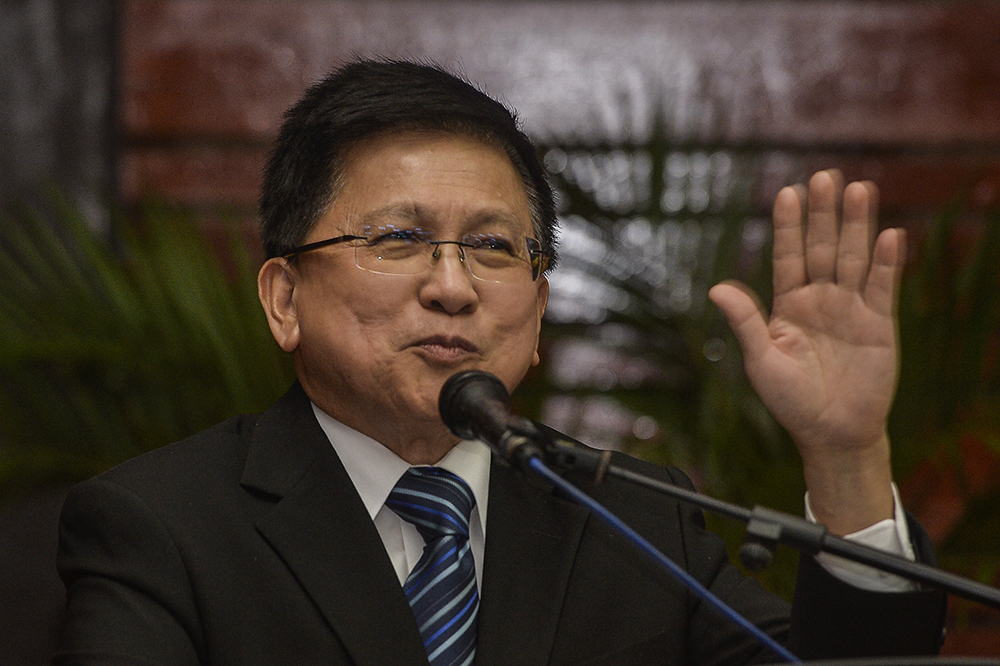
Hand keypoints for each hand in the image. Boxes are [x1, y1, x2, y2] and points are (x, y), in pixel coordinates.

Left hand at [708, 170, 903, 534]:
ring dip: (856, 225)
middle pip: (822, 247)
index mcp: (788, 306)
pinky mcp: (879, 324)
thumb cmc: (791, 401)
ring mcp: (851, 308)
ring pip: (853, 258)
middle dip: (823, 213)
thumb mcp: (762, 361)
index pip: (787, 257)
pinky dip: (886, 262)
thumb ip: (745, 322)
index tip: (787, 192)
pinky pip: (882, 287)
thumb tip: (716, 287)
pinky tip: (888, 234)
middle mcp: (820, 300)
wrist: (832, 433)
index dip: (788, 226)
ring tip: (859, 188)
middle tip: (825, 175)